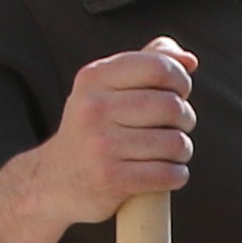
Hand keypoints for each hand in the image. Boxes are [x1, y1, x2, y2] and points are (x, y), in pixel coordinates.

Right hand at [16, 39, 195, 239]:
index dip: (180, 80)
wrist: (51, 182)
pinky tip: (168, 173)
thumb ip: (146, 64)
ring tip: (172, 152)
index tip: (179, 93)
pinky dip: (177, 175)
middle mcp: (94, 108)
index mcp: (93, 78)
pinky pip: (167, 174)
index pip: (158, 67)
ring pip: (174, 142)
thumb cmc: (91, 131)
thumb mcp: (104, 89)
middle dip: (185, 118)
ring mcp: (101, 145)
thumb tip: (189, 60)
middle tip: (178, 127)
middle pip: (171, 106)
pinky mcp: (111, 179)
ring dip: (182, 150)